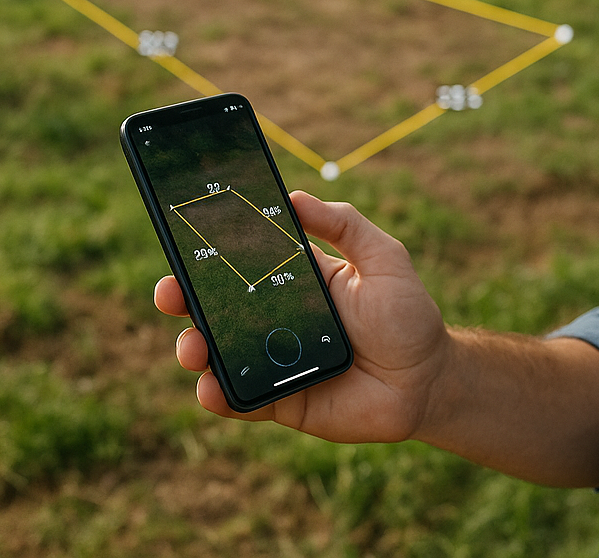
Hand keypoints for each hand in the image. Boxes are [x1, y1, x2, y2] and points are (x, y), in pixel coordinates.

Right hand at [154, 191, 448, 443]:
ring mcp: (272, 360)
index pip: (242, 261)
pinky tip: (212, 385)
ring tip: (193, 343)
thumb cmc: (408, 315)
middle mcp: (276, 318)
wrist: (427, 382)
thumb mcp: (383, 258)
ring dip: (193, 346)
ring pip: (216, 353)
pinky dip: (217, 394)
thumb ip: (345, 224)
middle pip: (216, 306)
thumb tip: (295, 197)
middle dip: (184, 297)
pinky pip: (238, 399)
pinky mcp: (278, 401)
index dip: (210, 252)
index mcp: (295, 279)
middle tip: (170, 291)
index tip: (183, 236)